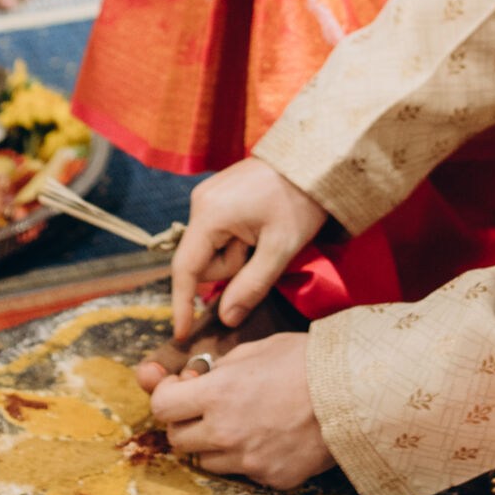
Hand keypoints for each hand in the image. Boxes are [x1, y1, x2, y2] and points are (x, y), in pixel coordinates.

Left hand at [139, 331, 329, 486]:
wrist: (356, 394)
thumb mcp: (257, 349)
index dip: (165, 396)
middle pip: (177, 440)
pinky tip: (269, 437)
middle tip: (204, 409)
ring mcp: (248, 460)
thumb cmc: (307, 362)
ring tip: (240, 424)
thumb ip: (220, 367)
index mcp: (218, 393)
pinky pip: (243, 473)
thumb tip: (194, 378)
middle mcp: (226, 432)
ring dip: (212, 445)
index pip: (162, 406)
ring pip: (206, 462)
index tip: (178, 389)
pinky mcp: (271, 478)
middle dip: (184, 423)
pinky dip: (246, 458)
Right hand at [168, 155, 326, 338]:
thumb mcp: (280, 248)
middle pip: (202, 260)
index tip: (180, 334)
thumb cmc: (299, 202)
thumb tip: (226, 319)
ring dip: (237, 252)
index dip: (182, 304)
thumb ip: (251, 286)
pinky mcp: (218, 194)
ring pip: (211, 247)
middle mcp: (200, 202)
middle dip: (231, 266)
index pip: (185, 269)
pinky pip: (218, 232)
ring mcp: (208, 195)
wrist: (314, 161)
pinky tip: (260, 227)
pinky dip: (237, 239)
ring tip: (266, 234)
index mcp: (209, 213)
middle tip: (263, 250)